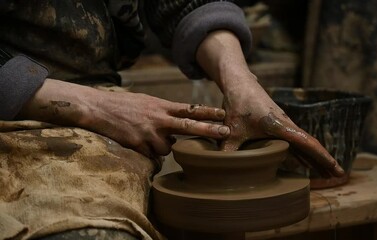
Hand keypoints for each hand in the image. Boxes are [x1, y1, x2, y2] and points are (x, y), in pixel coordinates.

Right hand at [19, 79, 229, 157]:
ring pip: (167, 149)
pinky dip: (148, 153)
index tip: (223, 114)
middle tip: (226, 132)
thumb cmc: (124, 104)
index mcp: (161, 106)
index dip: (207, 112)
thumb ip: (164, 114)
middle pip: (188, 126)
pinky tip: (137, 143)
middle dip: (208, 130)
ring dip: (162, 147)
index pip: (189, 109)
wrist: (98, 108)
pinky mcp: (138, 144)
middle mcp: (158, 118)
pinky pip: (151, 155)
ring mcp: (149, 132)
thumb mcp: (147, 102)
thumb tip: (176, 131)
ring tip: (146, 137)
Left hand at [220, 74, 343, 176]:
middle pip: (311, 145)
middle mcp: (287, 125)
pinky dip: (303, 153)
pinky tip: (305, 164)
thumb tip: (221, 169)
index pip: (307, 143)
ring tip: (326, 173)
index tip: (336, 167)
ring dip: (315, 158)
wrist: (240, 83)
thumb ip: (227, 150)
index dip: (322, 157)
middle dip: (325, 160)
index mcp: (280, 125)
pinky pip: (295, 142)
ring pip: (304, 144)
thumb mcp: (232, 129)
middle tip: (339, 175)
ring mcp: (284, 125)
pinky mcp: (279, 126)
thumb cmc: (238, 104)